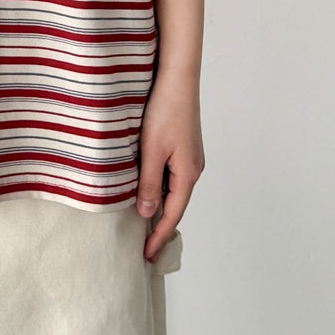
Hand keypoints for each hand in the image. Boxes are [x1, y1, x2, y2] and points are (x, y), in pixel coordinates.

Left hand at [135, 70, 204, 262]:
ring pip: (172, 188)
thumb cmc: (164, 111)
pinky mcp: (183, 144)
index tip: (147, 256)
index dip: (159, 236)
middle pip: (175, 204)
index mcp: (188, 174)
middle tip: (143, 245)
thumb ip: (148, 183)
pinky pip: (171, 173)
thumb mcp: (151, 150)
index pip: (172, 215)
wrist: (177, 78)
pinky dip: (159, 185)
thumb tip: (146, 214)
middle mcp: (193, 168)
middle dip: (160, 224)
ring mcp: (190, 156)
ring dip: (158, 203)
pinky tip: (145, 185)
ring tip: (141, 220)